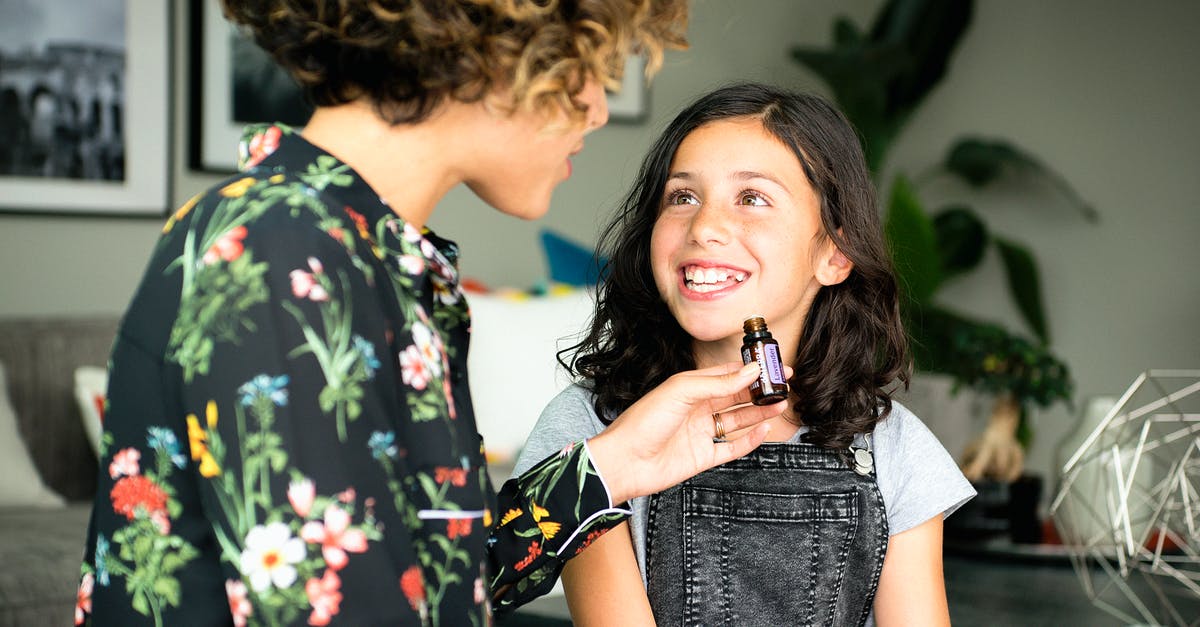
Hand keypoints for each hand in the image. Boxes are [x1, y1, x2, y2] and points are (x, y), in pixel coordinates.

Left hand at [586, 362, 789, 503]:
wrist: (624, 461)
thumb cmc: (643, 422)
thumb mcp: (681, 391)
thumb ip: (718, 383)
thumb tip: (750, 371)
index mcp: (690, 388)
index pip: (726, 374)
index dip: (750, 370)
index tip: (772, 366)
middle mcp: (697, 409)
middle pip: (736, 397)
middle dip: (760, 391)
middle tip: (783, 385)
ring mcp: (701, 433)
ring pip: (738, 420)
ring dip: (759, 412)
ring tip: (781, 403)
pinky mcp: (703, 456)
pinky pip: (732, 447)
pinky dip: (750, 440)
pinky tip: (765, 429)